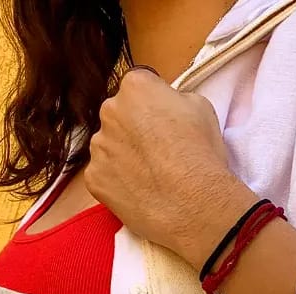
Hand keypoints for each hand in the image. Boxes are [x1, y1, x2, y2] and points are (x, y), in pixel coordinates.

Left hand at [85, 67, 258, 271]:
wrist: (194, 205)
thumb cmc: (202, 155)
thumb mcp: (201, 108)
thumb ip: (174, 100)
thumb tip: (167, 107)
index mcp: (136, 87)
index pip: (139, 89)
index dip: (154, 107)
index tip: (164, 123)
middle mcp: (110, 111)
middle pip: (119, 116)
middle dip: (134, 130)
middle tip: (157, 152)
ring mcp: (99, 146)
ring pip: (108, 146)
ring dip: (124, 156)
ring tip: (150, 176)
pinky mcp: (94, 178)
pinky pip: (103, 176)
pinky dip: (117, 182)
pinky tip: (139, 191)